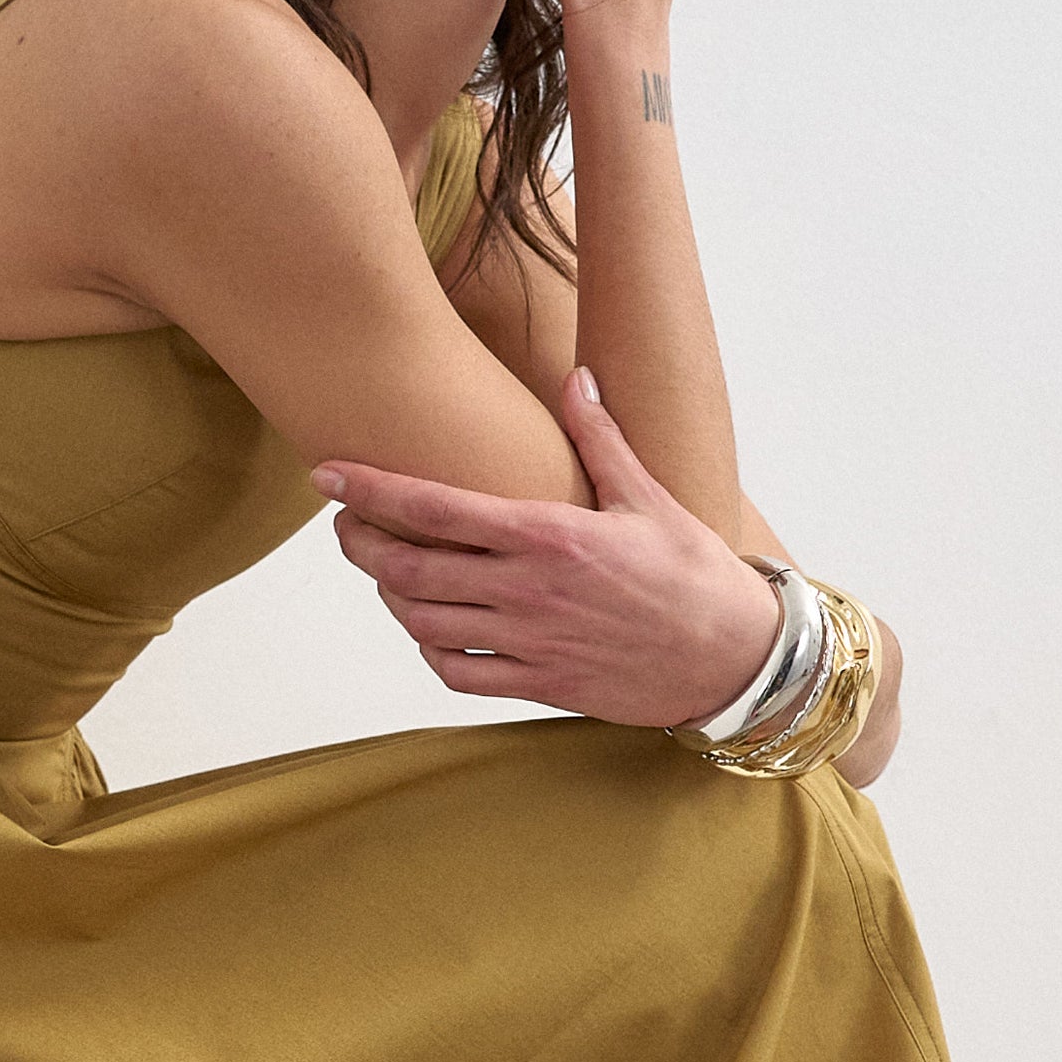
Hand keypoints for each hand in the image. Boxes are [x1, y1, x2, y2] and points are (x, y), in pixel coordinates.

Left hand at [315, 367, 781, 728]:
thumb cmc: (695, 572)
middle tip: (344, 523)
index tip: (327, 474)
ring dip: (391, 593)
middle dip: (361, 542)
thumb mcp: (650, 495)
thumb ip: (599, 437)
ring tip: (385, 567)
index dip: (369, 489)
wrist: (735, 658)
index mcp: (548, 535)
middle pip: (409, 567)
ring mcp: (530, 642)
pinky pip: (457, 674)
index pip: (434, 508)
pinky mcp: (540, 684)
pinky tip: (429, 627)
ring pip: (423, 622)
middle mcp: (528, 591)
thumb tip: (576, 377)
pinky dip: (429, 650)